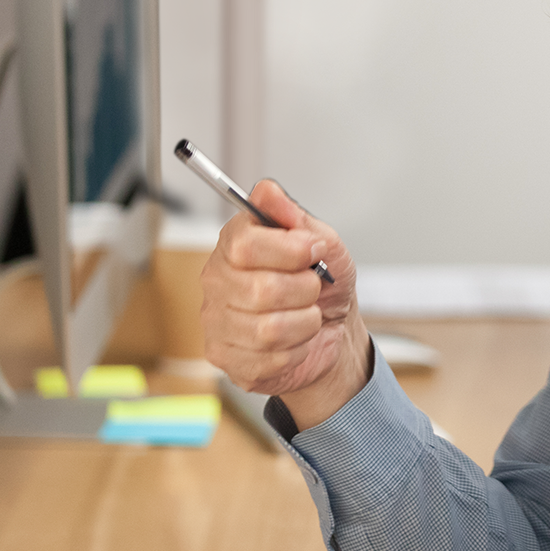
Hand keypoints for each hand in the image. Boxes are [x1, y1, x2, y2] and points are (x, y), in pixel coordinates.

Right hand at [201, 178, 368, 427]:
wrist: (333, 328)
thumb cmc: (324, 284)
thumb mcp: (324, 243)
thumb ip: (296, 217)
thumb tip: (269, 193)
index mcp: (234, 244)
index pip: (245, 244)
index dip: (290, 249)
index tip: (314, 250)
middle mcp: (217, 280)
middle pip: (261, 290)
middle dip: (305, 290)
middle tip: (313, 288)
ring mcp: (216, 320)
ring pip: (268, 329)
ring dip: (305, 323)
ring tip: (307, 315)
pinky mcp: (225, 356)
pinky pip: (270, 358)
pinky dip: (298, 349)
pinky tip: (296, 340)